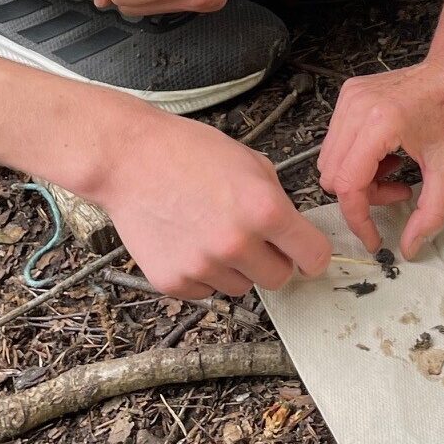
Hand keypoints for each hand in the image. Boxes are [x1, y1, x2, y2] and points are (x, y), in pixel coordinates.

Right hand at [83, 108, 331, 298]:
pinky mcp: (173, 281)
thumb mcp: (250, 162)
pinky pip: (206, 290)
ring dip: (236, 268)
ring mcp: (203, 266)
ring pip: (242, 286)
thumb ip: (276, 200)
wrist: (130, 159)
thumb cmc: (188, 152)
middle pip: (279, 278)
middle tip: (255, 239)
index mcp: (265, 210)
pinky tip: (189, 241)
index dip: (312, 254)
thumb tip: (292, 231)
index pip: (313, 256)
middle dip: (274, 261)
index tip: (306, 254)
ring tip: (212, 232)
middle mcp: (237, 244)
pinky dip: (203, 273)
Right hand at [319, 51, 443, 258]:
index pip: (348, 185)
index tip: (373, 238)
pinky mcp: (349, 94)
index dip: (358, 219)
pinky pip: (337, 141)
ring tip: (394, 171)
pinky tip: (387, 155)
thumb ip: (429, 213)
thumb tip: (410, 246)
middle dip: (362, 197)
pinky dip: (357, 159)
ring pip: (331, 161)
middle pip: (333, 176)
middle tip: (397, 193)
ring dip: (359, 179)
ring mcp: (350, 98)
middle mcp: (357, 107)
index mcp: (380, 122)